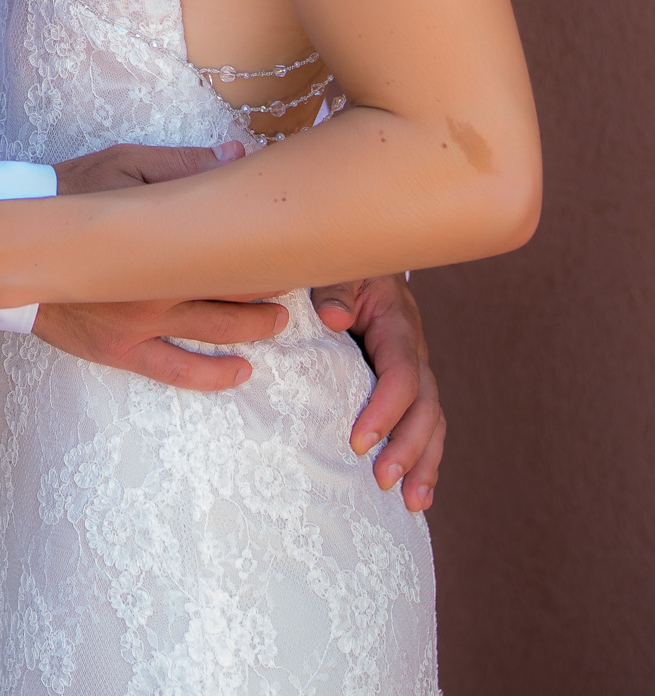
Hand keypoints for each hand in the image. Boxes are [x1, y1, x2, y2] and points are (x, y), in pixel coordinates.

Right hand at [44, 141, 286, 388]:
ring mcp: (140, 323)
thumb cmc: (70, 194)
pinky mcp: (120, 350)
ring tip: (280, 321)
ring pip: (216, 331)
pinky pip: (175, 371)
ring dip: (255, 327)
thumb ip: (182, 165)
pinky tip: (241, 372)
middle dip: (271, 286)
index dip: (266, 245)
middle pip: (233, 289)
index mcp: (163, 238)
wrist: (12, 244)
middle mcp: (159, 285)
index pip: (232, 246)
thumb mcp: (124, 164)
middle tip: (295, 278)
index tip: (291, 239)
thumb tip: (237, 156)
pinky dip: (212, 375)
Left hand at [311, 274, 444, 512]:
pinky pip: (425, 424)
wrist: (362, 263)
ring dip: (425, 463)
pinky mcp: (408, 387)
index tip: (358, 441)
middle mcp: (414, 352)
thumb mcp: (339, 269)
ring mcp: (416, 371)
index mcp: (397, 325)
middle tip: (383, 479)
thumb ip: (335, 290)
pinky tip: (418, 494)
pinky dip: (425, 460)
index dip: (385, 409)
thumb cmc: (345, 267)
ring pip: (433, 421)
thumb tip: (334, 319)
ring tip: (411, 502)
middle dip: (409, 447)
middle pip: (426, 406)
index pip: (401, 374)